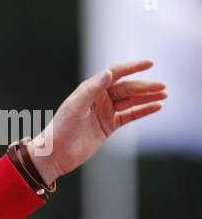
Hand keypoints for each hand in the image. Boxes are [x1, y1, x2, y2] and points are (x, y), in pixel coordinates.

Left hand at [28, 61, 166, 181]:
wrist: (54, 154)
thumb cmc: (60, 129)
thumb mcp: (75, 107)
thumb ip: (92, 89)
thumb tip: (109, 73)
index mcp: (89, 90)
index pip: (115, 74)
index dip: (132, 67)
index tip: (149, 63)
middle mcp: (98, 98)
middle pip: (126, 88)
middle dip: (145, 86)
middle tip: (162, 86)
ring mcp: (104, 112)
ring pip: (130, 101)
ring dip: (147, 97)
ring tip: (164, 94)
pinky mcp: (108, 126)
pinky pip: (129, 116)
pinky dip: (143, 111)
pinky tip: (157, 106)